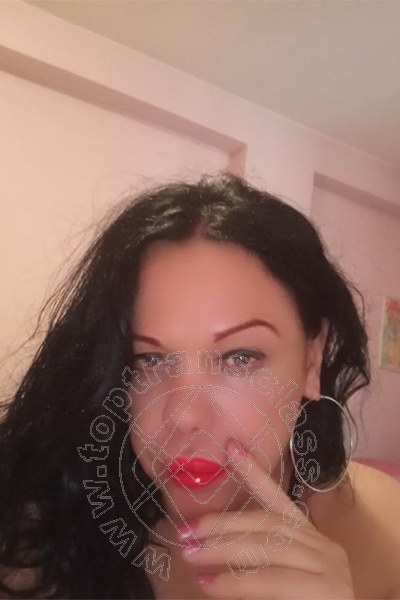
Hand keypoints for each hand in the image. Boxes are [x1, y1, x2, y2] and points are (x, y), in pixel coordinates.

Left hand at [178, 438, 354, 598]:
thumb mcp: (276, 580)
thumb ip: (254, 561)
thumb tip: (207, 545)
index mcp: (310, 538)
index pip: (278, 499)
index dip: (254, 472)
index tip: (231, 447)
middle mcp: (322, 546)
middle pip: (267, 522)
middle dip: (223, 523)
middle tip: (187, 530)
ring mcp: (328, 566)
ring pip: (267, 546)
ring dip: (223, 549)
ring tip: (191, 555)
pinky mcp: (328, 591)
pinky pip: (273, 580)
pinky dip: (237, 582)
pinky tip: (210, 583)